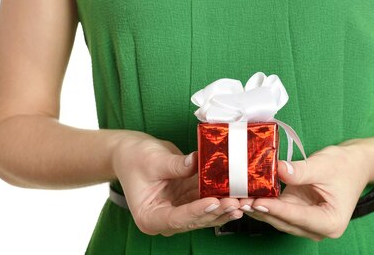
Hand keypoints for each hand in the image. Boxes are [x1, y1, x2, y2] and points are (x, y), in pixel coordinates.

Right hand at [111, 132, 244, 235]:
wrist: (130, 152)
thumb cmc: (134, 157)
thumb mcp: (152, 160)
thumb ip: (175, 165)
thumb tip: (196, 162)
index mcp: (150, 217)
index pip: (177, 218)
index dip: (198, 211)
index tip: (215, 201)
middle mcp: (165, 220)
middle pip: (195, 219)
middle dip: (217, 211)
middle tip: (237, 202)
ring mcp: (178, 211)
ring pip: (205, 214)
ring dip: (224, 208)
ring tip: (243, 201)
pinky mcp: (187, 201)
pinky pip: (207, 202)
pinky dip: (221, 198)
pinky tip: (238, 194)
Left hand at [237, 144, 371, 240]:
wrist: (355, 164)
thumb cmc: (345, 166)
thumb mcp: (323, 165)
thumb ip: (300, 171)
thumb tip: (278, 169)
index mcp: (330, 221)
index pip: (298, 216)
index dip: (276, 209)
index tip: (256, 201)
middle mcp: (319, 228)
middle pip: (285, 222)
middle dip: (262, 211)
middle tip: (240, 199)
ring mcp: (308, 223)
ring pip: (279, 220)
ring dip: (259, 209)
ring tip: (239, 197)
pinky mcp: (299, 214)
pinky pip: (279, 212)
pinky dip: (264, 204)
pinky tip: (248, 195)